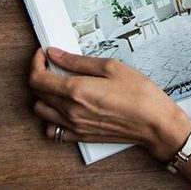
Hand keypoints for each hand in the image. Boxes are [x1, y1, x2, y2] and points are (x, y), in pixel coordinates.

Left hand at [29, 47, 190, 160]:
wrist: (154, 123)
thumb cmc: (139, 93)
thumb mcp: (111, 66)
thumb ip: (78, 61)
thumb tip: (56, 54)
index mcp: (76, 91)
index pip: (38, 78)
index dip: (35, 63)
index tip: (43, 54)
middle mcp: (70, 111)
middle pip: (38, 93)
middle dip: (40, 74)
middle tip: (53, 63)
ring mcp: (74, 126)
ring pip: (41, 111)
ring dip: (44, 95)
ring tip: (59, 83)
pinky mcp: (81, 136)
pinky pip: (53, 130)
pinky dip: (51, 117)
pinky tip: (63, 106)